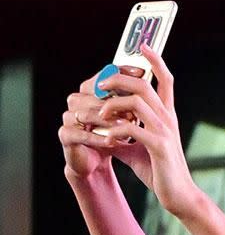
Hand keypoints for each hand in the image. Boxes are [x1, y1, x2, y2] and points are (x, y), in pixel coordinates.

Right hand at [58, 66, 145, 181]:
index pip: (104, 75)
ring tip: (127, 126)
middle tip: (135, 110)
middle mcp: (77, 100)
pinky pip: (80, 133)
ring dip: (109, 120)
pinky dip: (97, 137)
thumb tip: (150, 82)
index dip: (121, 73)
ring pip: (87, 113)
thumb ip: (133, 99)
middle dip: (116, 101)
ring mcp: (68, 117)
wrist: (97, 162)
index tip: (141, 73)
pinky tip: (112, 141)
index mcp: (91, 92)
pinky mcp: (65, 135)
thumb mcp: (126, 117)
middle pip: (93, 93)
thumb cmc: (113, 136)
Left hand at [91, 43, 197, 216]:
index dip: (156, 60)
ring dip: (113, 105)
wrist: (178, 194)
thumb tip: (101, 128)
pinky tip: (106, 141)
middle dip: (118, 79)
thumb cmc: (159, 170)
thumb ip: (122, 134)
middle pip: (144, 84)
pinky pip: (134, 129)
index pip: (165, 80)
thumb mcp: (136, 148)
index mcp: (166, 115)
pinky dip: (115, 132)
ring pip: (138, 102)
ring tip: (99, 116)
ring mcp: (165, 131)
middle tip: (100, 86)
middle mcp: (168, 118)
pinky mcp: (159, 146)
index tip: (143, 45)